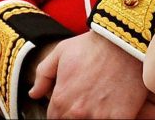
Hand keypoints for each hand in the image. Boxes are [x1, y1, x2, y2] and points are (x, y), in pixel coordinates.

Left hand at [28, 31, 154, 118]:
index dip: (59, 111)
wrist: (121, 43)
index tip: (67, 104)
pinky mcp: (120, 118)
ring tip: (96, 102)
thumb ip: (43, 75)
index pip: (54, 118)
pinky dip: (108, 118)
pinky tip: (110, 108)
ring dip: (91, 116)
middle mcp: (78, 111)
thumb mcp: (60, 52)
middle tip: (84, 100)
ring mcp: (99, 117)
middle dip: (73, 114)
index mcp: (61, 98)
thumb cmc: (90, 46)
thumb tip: (33, 94)